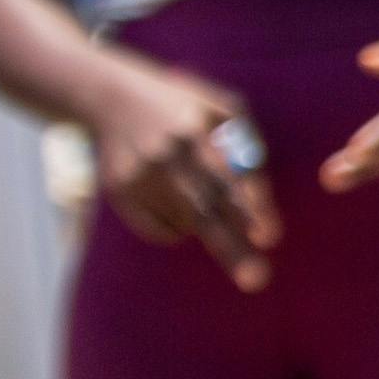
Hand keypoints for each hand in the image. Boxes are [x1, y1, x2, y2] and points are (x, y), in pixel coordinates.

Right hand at [82, 52, 275, 289]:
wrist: (109, 98)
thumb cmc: (182, 106)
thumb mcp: (219, 107)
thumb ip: (245, 144)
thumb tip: (257, 197)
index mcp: (193, 129)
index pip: (227, 177)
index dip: (250, 208)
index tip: (269, 237)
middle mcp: (163, 154)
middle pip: (204, 211)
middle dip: (232, 248)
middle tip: (257, 281)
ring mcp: (137, 175)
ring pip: (185, 223)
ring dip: (206, 224)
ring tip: (195, 191)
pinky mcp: (119, 192)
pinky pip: (159, 230)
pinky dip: (177, 227)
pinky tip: (173, 198)